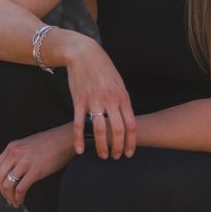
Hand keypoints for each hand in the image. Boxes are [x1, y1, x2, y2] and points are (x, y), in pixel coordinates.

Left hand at [0, 124, 75, 207]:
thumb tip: (10, 172)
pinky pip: (20, 189)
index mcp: (12, 147)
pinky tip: (21, 201)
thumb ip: (16, 155)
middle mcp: (15, 154)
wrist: (66, 139)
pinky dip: (18, 198)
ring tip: (14, 202)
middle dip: (2, 192)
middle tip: (7, 199)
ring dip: (10, 197)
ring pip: (8, 185)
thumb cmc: (50, 143)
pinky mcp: (35, 171)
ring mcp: (25, 162)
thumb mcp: (27, 144)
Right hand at [64, 38, 136, 158]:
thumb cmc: (103, 69)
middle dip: (118, 148)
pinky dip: (79, 139)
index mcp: (123, 97)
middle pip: (118, 130)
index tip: (129, 153)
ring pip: (100, 130)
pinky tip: (80, 150)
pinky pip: (79, 124)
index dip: (131, 142)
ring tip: (103, 155)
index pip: (131, 125)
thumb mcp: (119, 84)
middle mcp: (110, 101)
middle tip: (116, 157)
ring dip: (102, 147)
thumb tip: (126, 119)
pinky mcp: (79, 102)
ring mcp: (94, 101)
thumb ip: (122, 102)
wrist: (84, 54)